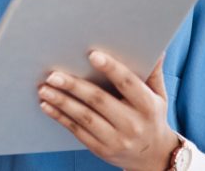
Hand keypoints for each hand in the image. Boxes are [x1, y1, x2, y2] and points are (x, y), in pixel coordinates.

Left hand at [37, 51, 177, 170]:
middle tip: (53, 75)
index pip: (128, 83)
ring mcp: (116, 139)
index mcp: (147, 106)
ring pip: (84, 117)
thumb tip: (156, 48)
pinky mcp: (101, 149)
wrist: (152, 156)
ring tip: (44, 89)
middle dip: (74, 86)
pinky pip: (77, 131)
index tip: (92, 55)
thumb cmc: (152, 117)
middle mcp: (132, 124)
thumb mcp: (159, 96)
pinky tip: (47, 106)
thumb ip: (154, 72)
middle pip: (99, 101)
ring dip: (61, 102)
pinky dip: (60, 117)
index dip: (111, 68)